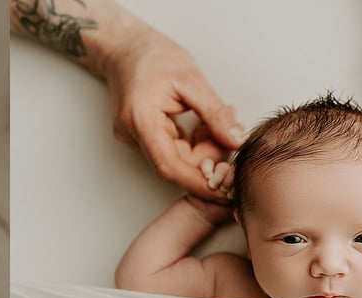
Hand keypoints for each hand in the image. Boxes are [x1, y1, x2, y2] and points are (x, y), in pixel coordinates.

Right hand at [101, 25, 243, 199]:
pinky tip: (205, 125)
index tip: (222, 187)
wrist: (125, 46)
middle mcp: (133, 134)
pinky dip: (192, 141)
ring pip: (175, 157)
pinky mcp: (142, 135)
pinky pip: (171, 148)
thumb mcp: (191, 79)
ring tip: (222, 122)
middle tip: (232, 138)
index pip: (169, 166)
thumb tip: (236, 141)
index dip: (197, 181)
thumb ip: (214, 114)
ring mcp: (135, 137)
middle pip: (175, 163)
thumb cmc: (153, 55)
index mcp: (141, 120)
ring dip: (202, 147)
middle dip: (207, 157)